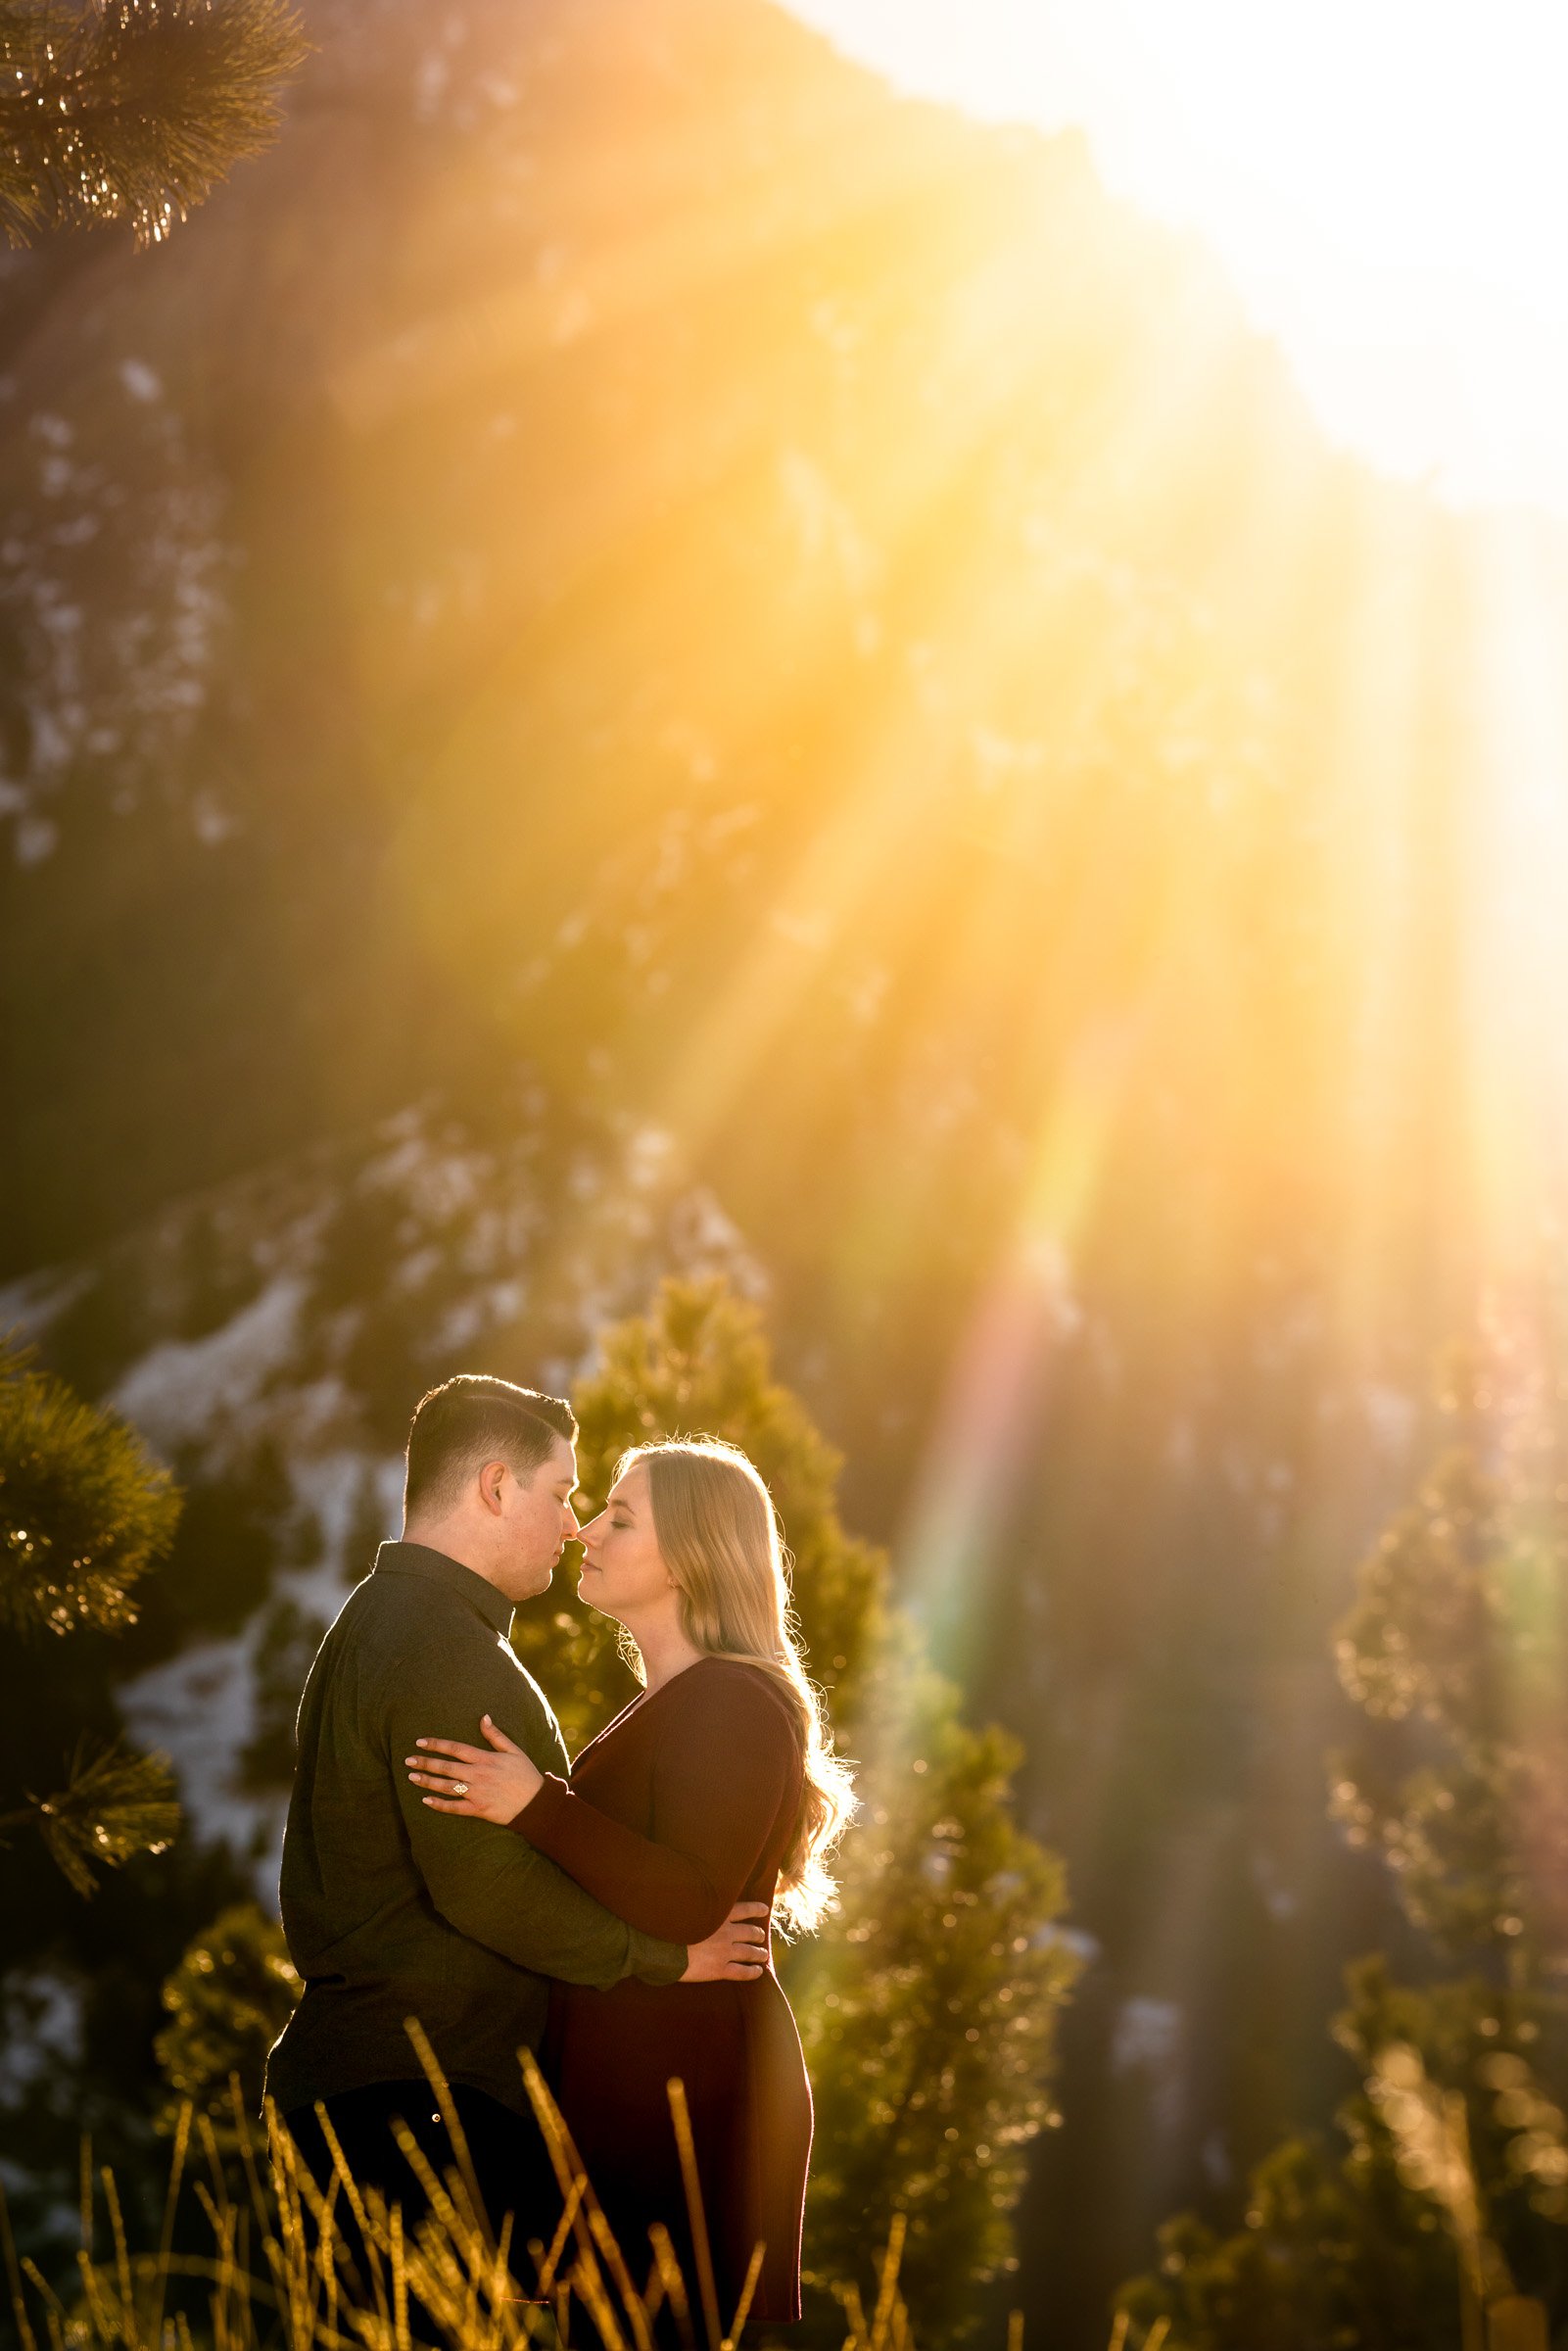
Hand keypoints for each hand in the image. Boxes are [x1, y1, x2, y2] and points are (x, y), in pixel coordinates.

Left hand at [405, 1716, 542, 1823]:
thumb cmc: (525, 1774)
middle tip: (408, 1761)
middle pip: (446, 1767)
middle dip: (425, 1763)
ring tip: (412, 1777)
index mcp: (485, 1759)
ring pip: (446, 1787)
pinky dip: (440, 1804)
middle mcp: (477, 1775)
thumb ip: (496, 1735)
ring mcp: (476, 1793)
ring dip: (427, 1782)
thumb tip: (483, 1717)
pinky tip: (426, 1800)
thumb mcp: (514, 1750)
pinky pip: (454, 1808)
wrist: (536, 1803)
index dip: (437, 1745)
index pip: (455, 1749)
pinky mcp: (478, 1810)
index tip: (420, 1742)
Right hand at [680, 1901, 769, 1982]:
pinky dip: (753, 1972)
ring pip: (749, 1953)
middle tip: (761, 1936)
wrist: (663, 1950)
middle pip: (750, 1932)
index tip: (765, 1909)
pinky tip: (758, 1972)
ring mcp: (725, 1952)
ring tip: (763, 1955)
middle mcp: (726, 1933)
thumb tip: (706, 1904)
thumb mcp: (689, 1908)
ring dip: (759, 1954)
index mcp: (720, 1915)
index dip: (757, 1909)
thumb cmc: (671, 1927)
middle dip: (758, 1935)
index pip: (745, 1909)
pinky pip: (742, 1972)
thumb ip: (702, 1907)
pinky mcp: (720, 1970)